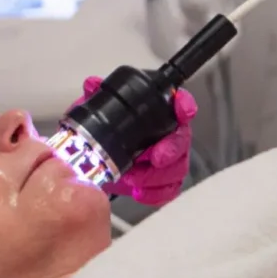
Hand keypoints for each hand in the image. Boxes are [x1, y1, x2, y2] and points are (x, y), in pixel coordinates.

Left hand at [72, 77, 197, 206]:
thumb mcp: (94, 114)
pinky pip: (170, 189)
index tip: (182, 109)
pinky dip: (156, 193)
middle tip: (154, 158)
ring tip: (134, 178)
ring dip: (157, 175)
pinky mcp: (161, 182)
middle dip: (171, 149)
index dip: (184, 105)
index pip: (178, 104)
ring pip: (178, 167)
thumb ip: (95, 98)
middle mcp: (165, 135)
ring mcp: (167, 160)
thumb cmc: (101, 134)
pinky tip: (140, 193)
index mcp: (154, 114)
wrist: (94, 163)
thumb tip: (92, 84)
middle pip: (181, 139)